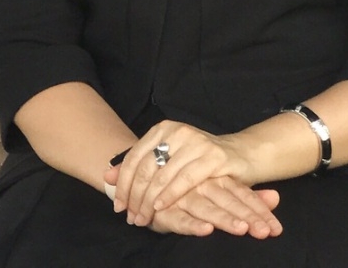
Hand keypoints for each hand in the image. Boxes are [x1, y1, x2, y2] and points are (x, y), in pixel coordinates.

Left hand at [109, 121, 253, 227]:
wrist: (241, 154)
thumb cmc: (200, 161)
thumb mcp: (167, 160)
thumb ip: (138, 167)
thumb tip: (106, 177)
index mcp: (163, 128)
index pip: (134, 157)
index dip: (123, 184)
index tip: (118, 205)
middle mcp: (178, 131)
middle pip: (146, 167)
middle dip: (135, 196)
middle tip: (130, 216)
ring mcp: (196, 142)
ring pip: (162, 175)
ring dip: (148, 200)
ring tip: (142, 218)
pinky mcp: (213, 156)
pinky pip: (184, 179)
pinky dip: (169, 195)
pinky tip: (160, 207)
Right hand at [157, 177, 282, 237]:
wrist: (152, 177)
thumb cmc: (194, 189)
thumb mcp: (223, 192)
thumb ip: (249, 198)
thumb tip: (277, 198)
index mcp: (220, 181)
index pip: (244, 196)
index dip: (260, 212)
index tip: (275, 229)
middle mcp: (204, 186)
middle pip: (229, 202)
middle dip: (248, 217)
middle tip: (264, 231)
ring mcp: (184, 196)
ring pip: (207, 208)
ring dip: (224, 219)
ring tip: (242, 229)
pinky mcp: (165, 209)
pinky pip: (179, 218)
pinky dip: (192, 224)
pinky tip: (206, 229)